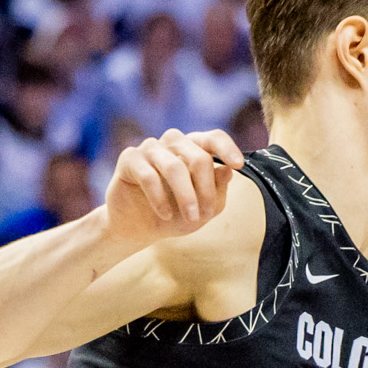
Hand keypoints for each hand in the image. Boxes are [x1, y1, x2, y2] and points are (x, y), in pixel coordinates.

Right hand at [101, 128, 243, 252]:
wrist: (137, 229)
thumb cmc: (173, 215)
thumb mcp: (202, 210)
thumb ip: (217, 191)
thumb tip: (227, 170)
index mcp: (194, 148)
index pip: (213, 138)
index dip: (227, 148)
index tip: (238, 165)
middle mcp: (173, 142)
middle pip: (198, 156)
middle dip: (206, 189)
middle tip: (205, 215)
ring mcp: (151, 148)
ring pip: (174, 166)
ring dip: (186, 195)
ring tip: (190, 218)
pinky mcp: (129, 158)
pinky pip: (149, 176)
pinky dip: (159, 199)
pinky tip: (165, 215)